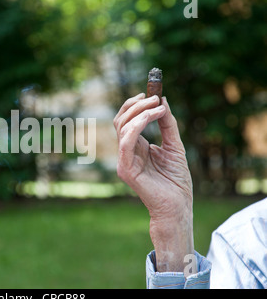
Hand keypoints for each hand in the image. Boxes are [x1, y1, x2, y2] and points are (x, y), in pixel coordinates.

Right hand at [113, 93, 193, 272]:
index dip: (135, 104)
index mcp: (135, 146)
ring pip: (122, 127)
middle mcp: (126, 151)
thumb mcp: (174, 146)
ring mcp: (124, 160)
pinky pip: (126, 142)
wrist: (177, 205)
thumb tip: (163, 101)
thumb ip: (168, 125)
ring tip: (158, 106)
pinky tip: (155, 116)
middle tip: (155, 97)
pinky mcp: (126, 169)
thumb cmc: (176, 180)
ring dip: (140, 112)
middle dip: (136, 104)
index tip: (152, 93)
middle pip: (121, 120)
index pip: (126, 120)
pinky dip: (139, 125)